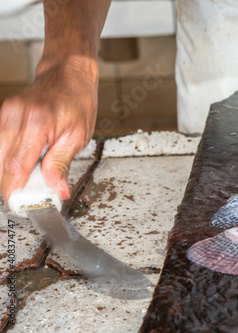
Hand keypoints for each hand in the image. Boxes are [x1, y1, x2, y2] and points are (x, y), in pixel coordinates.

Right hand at [0, 58, 97, 202]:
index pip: (16, 166)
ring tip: (26, 179)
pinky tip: (20, 163)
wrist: (69, 75)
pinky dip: (6, 157)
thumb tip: (57, 189)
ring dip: (7, 172)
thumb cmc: (77, 102)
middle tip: (26, 195)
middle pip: (1, 163)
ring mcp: (7, 113)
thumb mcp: (77, 136)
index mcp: (37, 123)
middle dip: (11, 184)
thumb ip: (61, 164)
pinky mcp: (4, 113)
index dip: (17, 189)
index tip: (23, 203)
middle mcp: (16, 117)